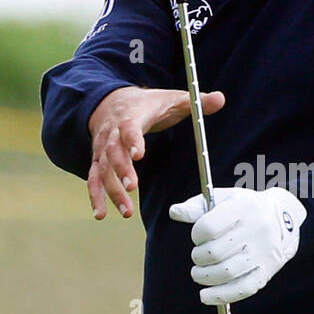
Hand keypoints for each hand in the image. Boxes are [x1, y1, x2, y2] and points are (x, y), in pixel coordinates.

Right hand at [87, 86, 224, 219]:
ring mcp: (102, 148)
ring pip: (102, 169)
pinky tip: (101, 214)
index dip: (132, 140)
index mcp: (130, 116)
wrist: (111, 102)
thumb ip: (194, 102)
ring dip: (111, 191)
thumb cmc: (146, 104)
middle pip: (113, 152)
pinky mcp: (98, 160)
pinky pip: (94, 179)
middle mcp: (112, 133)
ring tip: (126, 211)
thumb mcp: (170, 99)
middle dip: (121, 170)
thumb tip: (220, 99)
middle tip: (132, 187)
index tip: (138, 154)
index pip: (129, 128)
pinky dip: (96, 196)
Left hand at [169, 186, 306, 304]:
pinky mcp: (267, 271)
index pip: (209, 227)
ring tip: (199, 273)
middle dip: (198, 257)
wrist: (283, 216)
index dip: (196, 235)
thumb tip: (174, 212)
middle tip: (198, 257)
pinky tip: (206, 295)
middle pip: (215, 252)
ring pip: (225, 273)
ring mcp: (264, 253)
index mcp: (243, 208)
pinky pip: (242, 289)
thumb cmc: (245, 208)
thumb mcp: (224, 198)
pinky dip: (220, 296)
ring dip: (204, 277)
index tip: (198, 237)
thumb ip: (197, 206)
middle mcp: (257, 230)